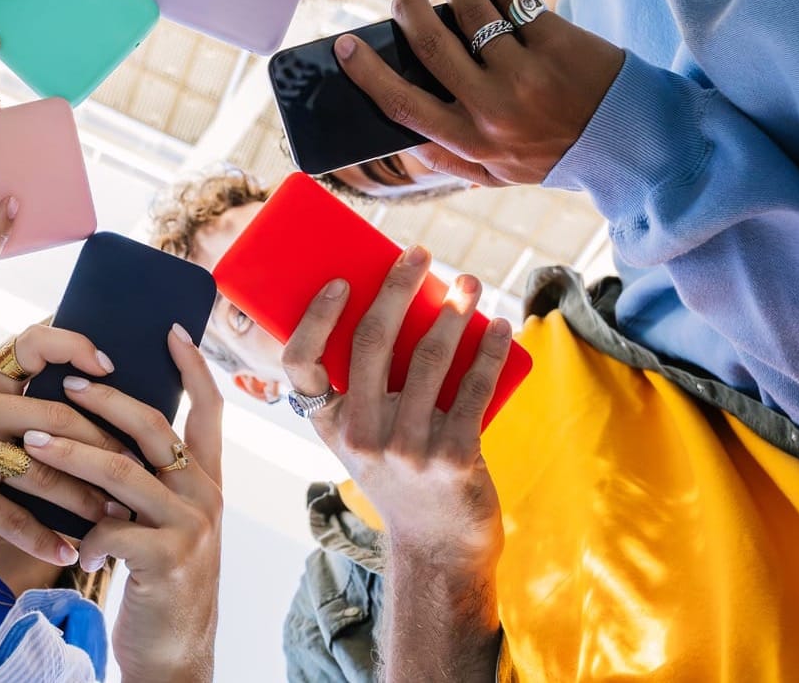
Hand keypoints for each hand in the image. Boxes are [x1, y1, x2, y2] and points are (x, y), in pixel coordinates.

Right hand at [0, 325, 126, 566]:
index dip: (77, 346)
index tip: (111, 369)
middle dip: (105, 449)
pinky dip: (43, 538)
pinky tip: (67, 554)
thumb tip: (71, 416)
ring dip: (85, 499)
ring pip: (44, 469)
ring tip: (115, 519)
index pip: (34, 342)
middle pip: (58, 417)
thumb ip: (3, 408)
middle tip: (139, 474)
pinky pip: (12, 515)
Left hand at [22, 323, 223, 682]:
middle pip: (155, 428)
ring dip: (71, 454)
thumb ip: (147, 486)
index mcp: (207, 483)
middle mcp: (206, 497)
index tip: (171, 330)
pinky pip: (113, 529)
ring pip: (123, 472)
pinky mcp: (167, 561)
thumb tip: (104, 438)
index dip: (193, 368)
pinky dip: (85, 533)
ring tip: (30, 442)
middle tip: (66, 382)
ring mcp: (191, 528)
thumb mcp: (163, 527)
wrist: (174, 657)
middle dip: (106, 400)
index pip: (209, 411)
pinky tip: (72, 545)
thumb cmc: (157, 585)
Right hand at [280, 250, 512, 565]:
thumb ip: (369, 389)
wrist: (439, 545)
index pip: (300, 364)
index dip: (315, 317)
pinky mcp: (453, 458)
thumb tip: (397, 306)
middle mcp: (362, 435)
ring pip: (430, 358)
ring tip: (469, 283)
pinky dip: (489, 351)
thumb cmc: (403, 475)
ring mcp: (407, 448)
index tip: (342, 281)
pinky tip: (499, 327)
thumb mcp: (365, 438)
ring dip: (453, 310)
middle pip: (372, 342)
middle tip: (419, 253)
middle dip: (397, 286)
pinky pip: (473, 389)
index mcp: (331, 424)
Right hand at [336, 0, 624, 185]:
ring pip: (470, 9)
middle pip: (429, 44)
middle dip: (408, 8)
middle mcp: (492, 110)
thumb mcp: (498, 172)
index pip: (401, 105)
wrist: (632, 141)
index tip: (343, 45)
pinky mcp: (557, 42)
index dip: (366, 72)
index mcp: (471, 143)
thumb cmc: (554, 152)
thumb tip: (402, 135)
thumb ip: (450, 159)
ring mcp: (525, 74)